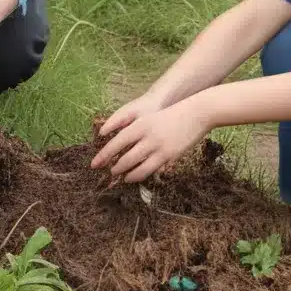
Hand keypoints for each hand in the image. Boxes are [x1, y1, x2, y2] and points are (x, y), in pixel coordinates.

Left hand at [89, 97, 214, 183]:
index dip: (104, 154)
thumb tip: (116, 141)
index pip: (117, 143)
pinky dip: (142, 174)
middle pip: (126, 158)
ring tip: (121, 177)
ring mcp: (160, 149)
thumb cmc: (170, 114)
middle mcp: (148, 138)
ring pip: (139, 168)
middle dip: (115, 167)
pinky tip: (137, 176)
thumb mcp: (148, 118)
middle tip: (108, 173)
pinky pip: (153, 170)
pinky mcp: (171, 157)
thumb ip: (134, 130)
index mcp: (140, 125)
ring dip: (128, 174)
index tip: (94, 163)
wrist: (196, 113)